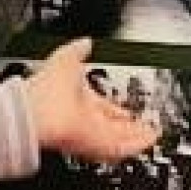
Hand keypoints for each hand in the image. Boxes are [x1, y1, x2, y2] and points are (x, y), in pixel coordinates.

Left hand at [25, 39, 157, 162]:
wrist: (37, 112)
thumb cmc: (46, 87)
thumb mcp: (65, 58)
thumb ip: (77, 50)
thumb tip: (85, 41)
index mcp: (78, 99)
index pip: (102, 106)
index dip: (117, 109)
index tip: (128, 110)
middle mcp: (85, 118)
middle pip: (113, 126)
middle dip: (130, 126)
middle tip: (146, 125)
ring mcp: (91, 133)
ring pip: (119, 138)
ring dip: (137, 136)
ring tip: (154, 133)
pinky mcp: (97, 145)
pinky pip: (120, 148)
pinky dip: (136, 144)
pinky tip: (149, 139)